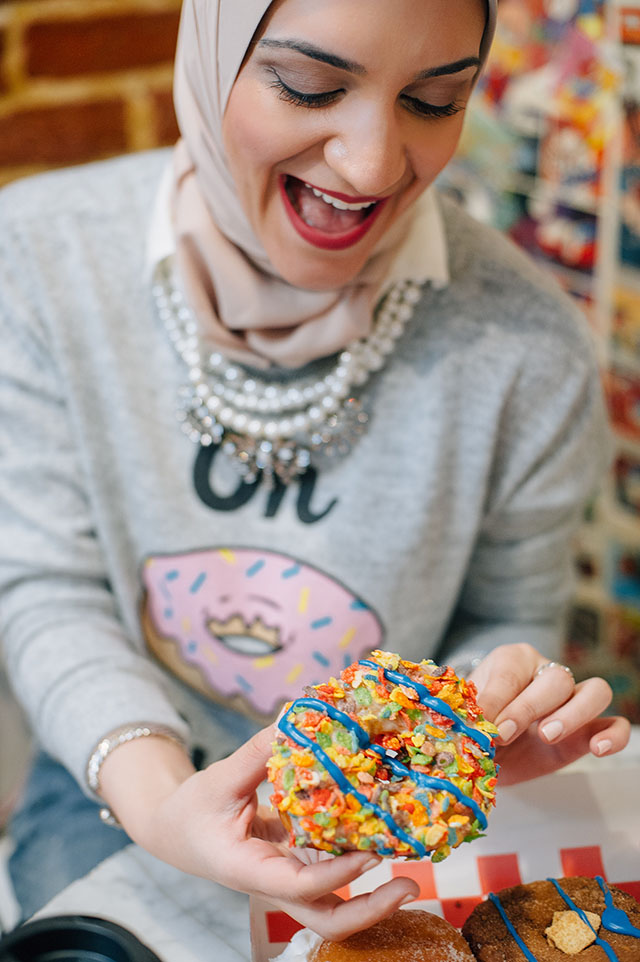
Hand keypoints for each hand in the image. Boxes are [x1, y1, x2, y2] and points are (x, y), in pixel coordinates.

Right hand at [100, 727, 417, 939]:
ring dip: (373, 896)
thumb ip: (258, 752)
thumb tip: (296, 716)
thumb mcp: (220, 779)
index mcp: (249, 870)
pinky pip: (332, 873)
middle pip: (327, 918)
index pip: (300, 886)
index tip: (369, 855)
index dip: (337, 874)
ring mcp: (289, 878)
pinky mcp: (297, 864)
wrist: (173, 829)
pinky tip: (383, 837)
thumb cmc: (191, 810)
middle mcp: (275, 883)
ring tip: (412, 873)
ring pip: (335, 904)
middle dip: (371, 910)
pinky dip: (358, 863)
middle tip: (411, 885)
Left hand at [469, 643, 630, 784]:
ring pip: (595, 691)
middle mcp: (546, 673)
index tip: (483, 724)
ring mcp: (571, 701)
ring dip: (573, 715)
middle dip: (528, 708)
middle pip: (556, 679)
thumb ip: (470, 713)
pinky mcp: (586, 732)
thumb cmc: (472, 722)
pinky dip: (613, 735)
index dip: (498, 698)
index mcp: (513, 660)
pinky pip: (614, 723)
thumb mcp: (465, 714)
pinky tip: (596, 748)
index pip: (512, 671)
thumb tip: (473, 723)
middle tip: (504, 734)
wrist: (480, 749)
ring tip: (547, 736)